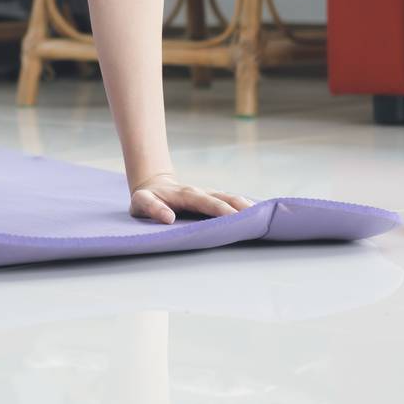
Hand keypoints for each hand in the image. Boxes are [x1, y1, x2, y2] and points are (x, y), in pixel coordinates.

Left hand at [128, 173, 253, 223]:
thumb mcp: (141, 203)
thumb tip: (168, 218)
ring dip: (244, 205)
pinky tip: (258, 213)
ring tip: (262, 214)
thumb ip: (153, 208)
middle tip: (255, 217)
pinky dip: (243, 206)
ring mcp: (208, 195)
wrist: (153, 185)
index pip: (205, 202)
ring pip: (229, 198)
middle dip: (238, 207)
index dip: (219, 209)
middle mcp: (200, 192)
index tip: (233, 217)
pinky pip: (229, 201)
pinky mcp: (212, 199)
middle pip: (222, 198)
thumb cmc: (146, 199)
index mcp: (185, 194)